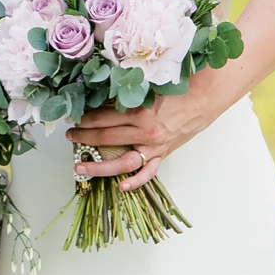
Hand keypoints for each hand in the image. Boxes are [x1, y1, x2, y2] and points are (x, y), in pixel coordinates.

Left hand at [66, 74, 228, 191]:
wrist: (204, 99)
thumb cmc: (178, 90)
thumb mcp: (150, 87)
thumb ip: (128, 94)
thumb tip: (103, 96)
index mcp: (140, 112)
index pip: (103, 117)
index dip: (86, 119)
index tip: (75, 118)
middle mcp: (146, 132)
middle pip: (106, 137)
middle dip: (84, 138)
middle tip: (70, 137)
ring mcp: (154, 146)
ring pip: (121, 161)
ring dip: (98, 166)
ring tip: (80, 167)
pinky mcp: (163, 154)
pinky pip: (148, 173)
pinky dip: (135, 182)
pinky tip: (121, 187)